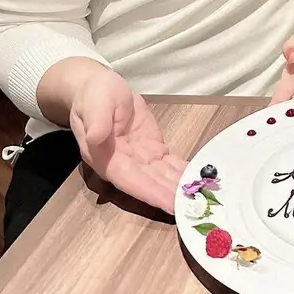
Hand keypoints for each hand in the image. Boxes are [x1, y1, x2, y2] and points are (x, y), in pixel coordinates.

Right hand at [69, 70, 187, 213]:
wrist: (100, 89)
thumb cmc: (94, 96)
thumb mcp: (93, 104)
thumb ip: (96, 121)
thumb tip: (95, 136)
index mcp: (104, 157)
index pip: (128, 179)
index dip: (149, 192)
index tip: (169, 203)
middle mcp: (122, 164)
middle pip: (148, 183)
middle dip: (170, 194)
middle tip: (192, 204)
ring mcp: (138, 158)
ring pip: (160, 176)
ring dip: (178, 186)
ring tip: (199, 195)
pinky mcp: (151, 148)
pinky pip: (167, 163)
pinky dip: (181, 171)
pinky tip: (196, 179)